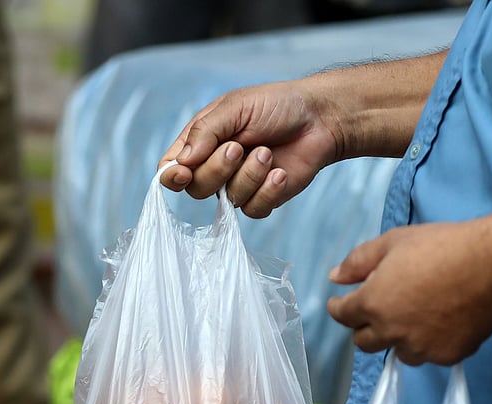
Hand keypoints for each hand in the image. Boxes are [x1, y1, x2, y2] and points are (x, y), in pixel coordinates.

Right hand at [158, 80, 343, 217]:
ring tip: (267, 152)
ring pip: (227, 200)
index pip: (171, 168)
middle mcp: (216, 167)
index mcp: (201, 142)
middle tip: (239, 146)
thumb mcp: (235, 108)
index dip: (172, 176)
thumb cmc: (276, 105)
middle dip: (218, 169)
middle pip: (197, 188)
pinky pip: (253, 210)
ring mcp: (238, 185)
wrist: (320, 118)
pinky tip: (281, 172)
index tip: (184, 173)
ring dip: (249, 175)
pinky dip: (267, 191)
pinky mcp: (262, 199)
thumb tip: (182, 162)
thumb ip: (205, 132)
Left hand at [325, 221, 491, 364]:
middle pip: (364, 343)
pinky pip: (430, 355)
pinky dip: (430, 342)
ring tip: (414, 318)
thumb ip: (358, 261)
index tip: (342, 303)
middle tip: (378, 312)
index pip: (342, 315)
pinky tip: (441, 322)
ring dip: (399, 339)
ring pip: (398, 352)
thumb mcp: (393, 242)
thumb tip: (335, 277)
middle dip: (365, 327)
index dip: (340, 308)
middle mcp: (391, 332)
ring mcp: (420, 347)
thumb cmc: (442, 246)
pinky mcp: (446, 356)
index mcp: (373, 303)